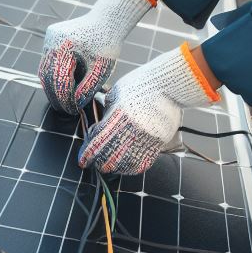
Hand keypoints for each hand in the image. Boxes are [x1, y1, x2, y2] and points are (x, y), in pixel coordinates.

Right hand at [39, 0, 155, 114]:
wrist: (108, 19)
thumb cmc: (108, 43)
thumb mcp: (102, 68)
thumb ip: (89, 87)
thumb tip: (76, 104)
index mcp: (65, 47)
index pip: (60, 81)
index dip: (65, 99)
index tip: (72, 111)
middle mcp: (52, 41)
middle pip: (47, 76)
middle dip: (56, 95)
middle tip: (66, 109)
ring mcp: (49, 38)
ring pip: (45, 69)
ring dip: (53, 85)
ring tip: (65, 100)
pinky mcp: (50, 37)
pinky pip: (49, 59)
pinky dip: (55, 72)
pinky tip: (66, 83)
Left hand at [78, 43, 219, 174]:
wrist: (168, 84)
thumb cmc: (141, 84)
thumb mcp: (117, 92)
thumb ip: (106, 108)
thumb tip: (98, 116)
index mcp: (118, 117)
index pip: (96, 143)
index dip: (87, 154)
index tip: (83, 160)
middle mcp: (131, 131)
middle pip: (109, 158)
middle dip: (99, 163)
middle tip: (94, 163)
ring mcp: (146, 138)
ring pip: (125, 164)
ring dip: (114, 168)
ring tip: (109, 167)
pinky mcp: (158, 142)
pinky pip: (142, 163)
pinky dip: (132, 167)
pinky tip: (126, 166)